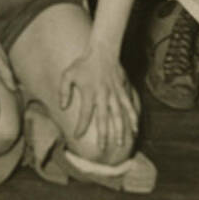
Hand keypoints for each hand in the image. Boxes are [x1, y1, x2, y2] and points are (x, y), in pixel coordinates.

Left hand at [58, 41, 137, 156]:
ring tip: (121, 143)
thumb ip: (63, 90)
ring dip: (120, 131)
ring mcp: (114, 94)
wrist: (102, 50)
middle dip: (103, 135)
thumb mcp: (67, 74)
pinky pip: (129, 106)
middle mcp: (102, 96)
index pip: (85, 115)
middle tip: (102, 149)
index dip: (81, 126)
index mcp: (89, 93)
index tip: (77, 135)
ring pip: (119, 116)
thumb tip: (63, 107)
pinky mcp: (123, 91)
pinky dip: (133, 118)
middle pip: (104, 120)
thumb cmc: (83, 63)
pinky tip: (135, 129)